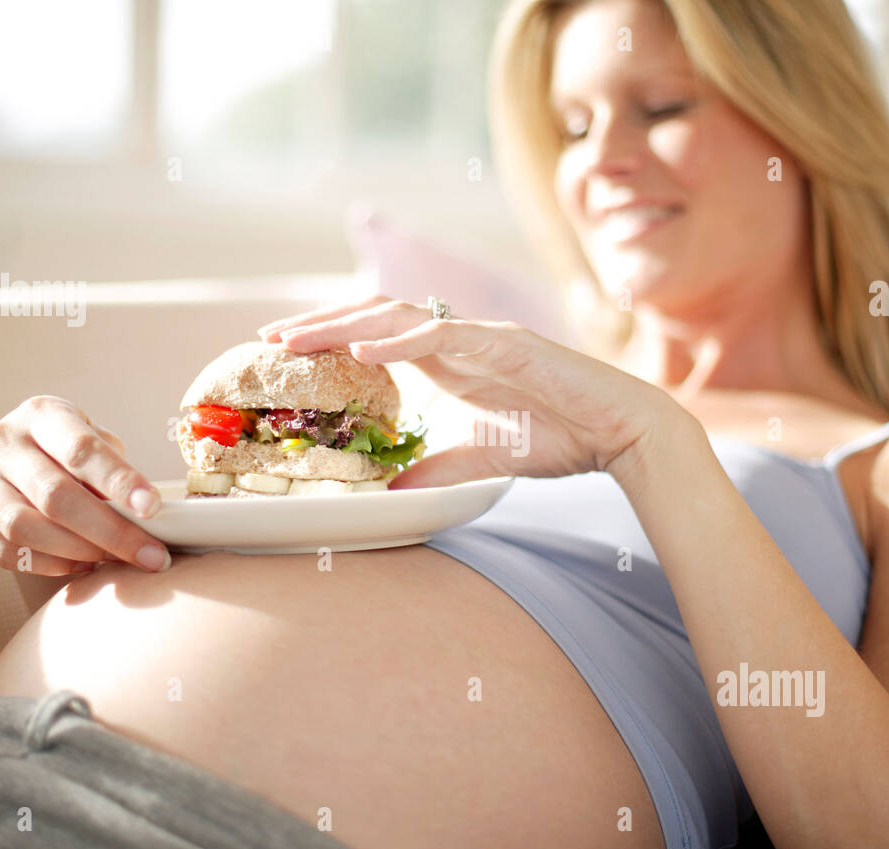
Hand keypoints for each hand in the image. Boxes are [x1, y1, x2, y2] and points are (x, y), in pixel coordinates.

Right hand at [0, 395, 171, 574]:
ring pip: (24, 527)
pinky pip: (5, 551)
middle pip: (55, 495)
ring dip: (78, 552)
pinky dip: (49, 565)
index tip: (153, 508)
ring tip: (116, 561)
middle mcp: (0, 440)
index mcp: (41, 414)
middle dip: (109, 531)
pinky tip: (83, 565)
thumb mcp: (92, 440)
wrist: (8, 454)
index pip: (81, 449)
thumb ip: (112, 469)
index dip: (119, 481)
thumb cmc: (65, 450)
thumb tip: (141, 514)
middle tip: (152, 556)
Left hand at [257, 295, 678, 488]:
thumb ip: (433, 469)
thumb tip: (388, 491)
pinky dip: (402, 342)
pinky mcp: (507, 343)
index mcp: (447, 361)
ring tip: (300, 338)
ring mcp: (480, 336)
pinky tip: (364, 351)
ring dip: (345, 326)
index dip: (328, 340)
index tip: (283, 353)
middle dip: (319, 325)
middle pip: (374, 318)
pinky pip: (445, 335)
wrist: (618, 432)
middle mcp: (456, 340)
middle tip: (269, 339)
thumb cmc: (557, 436)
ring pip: (399, 318)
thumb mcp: (478, 460)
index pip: (374, 338)